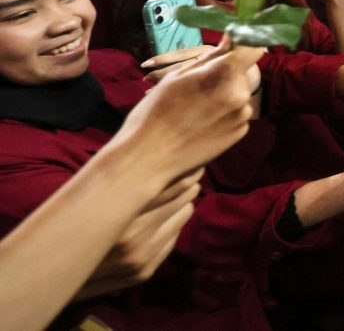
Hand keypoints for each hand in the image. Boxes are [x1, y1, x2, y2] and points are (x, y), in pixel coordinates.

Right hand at [74, 169, 201, 299]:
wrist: (56, 277)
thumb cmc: (72, 229)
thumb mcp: (91, 201)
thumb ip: (120, 184)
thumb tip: (148, 157)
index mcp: (118, 212)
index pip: (165, 186)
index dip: (183, 172)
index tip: (191, 162)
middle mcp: (132, 235)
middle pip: (178, 200)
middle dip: (189, 185)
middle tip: (195, 173)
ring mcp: (140, 256)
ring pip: (180, 219)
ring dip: (185, 204)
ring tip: (190, 191)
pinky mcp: (143, 272)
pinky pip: (172, 240)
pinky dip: (176, 225)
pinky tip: (176, 216)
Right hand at [115, 37, 264, 179]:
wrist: (150, 157)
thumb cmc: (156, 111)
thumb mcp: (178, 76)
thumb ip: (211, 57)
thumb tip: (232, 37)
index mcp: (224, 74)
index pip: (252, 48)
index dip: (245, 43)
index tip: (233, 43)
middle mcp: (240, 94)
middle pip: (241, 72)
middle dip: (226, 73)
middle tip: (198, 84)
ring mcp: (242, 116)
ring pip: (238, 93)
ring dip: (224, 93)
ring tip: (195, 107)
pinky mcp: (241, 133)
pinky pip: (236, 112)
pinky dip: (224, 111)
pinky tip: (201, 121)